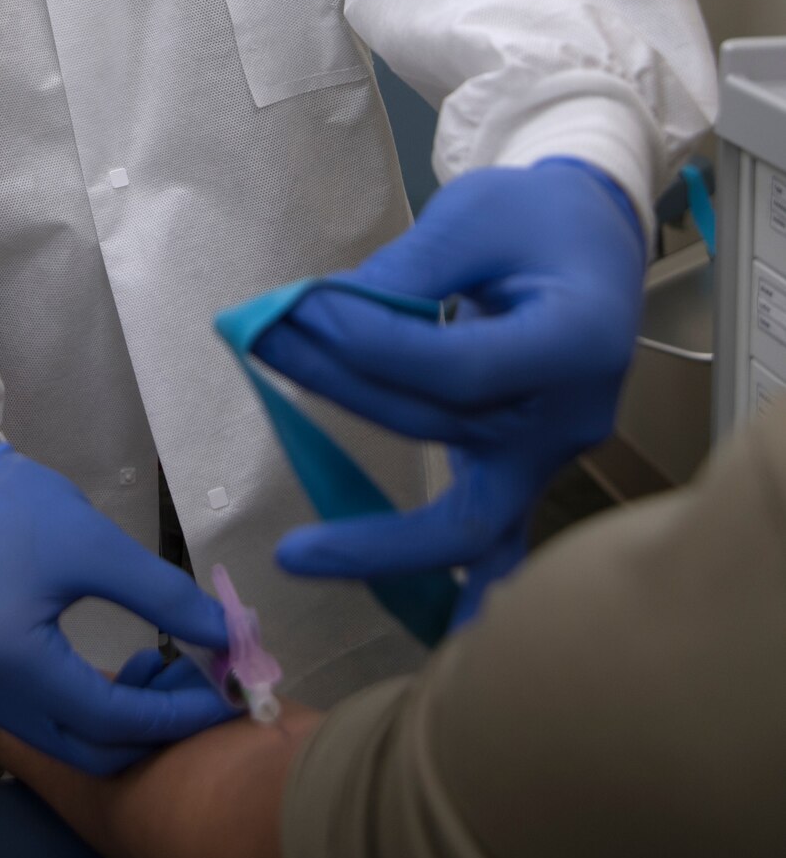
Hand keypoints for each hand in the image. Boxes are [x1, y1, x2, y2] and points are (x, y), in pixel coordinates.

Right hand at [0, 444, 234, 773]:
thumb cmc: (17, 509)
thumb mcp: (98, 545)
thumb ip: (164, 596)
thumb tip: (226, 635)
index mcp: (12, 662)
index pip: (110, 720)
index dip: (174, 714)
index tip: (226, 695)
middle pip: (90, 750)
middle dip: (155, 727)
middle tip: (203, 689)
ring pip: (70, 743)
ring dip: (127, 722)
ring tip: (170, 673)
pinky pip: (48, 722)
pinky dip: (95, 711)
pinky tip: (128, 671)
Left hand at [254, 158, 645, 621]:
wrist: (592, 239)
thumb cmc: (536, 219)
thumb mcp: (473, 217)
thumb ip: (403, 272)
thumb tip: (311, 315)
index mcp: (574, 341)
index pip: (456, 367)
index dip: (371, 343)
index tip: (300, 307)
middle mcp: (569, 416)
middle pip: (442, 427)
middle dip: (342, 383)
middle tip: (266, 338)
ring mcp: (549, 457)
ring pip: (456, 504)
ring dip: (360, 468)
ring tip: (280, 419)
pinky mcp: (523, 473)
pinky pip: (492, 548)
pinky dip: (459, 594)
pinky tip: (426, 640)